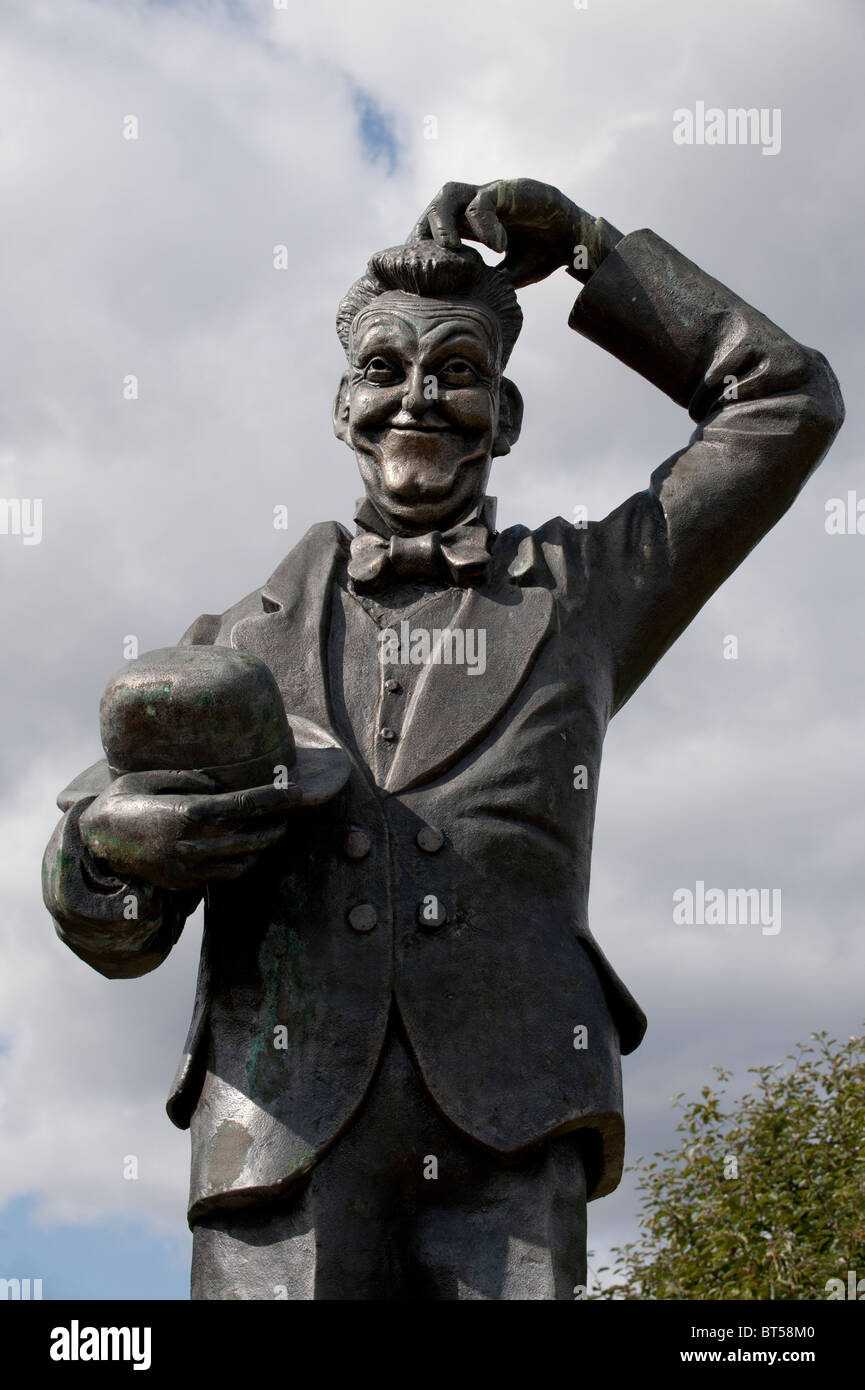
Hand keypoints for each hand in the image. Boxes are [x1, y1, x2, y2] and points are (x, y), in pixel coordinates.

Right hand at [79, 769, 300, 891]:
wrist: (95, 841)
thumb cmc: (125, 800)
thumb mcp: (154, 777)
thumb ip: (191, 779)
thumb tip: (221, 784)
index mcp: (188, 813)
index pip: (245, 805)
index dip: (275, 798)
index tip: (297, 791)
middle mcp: (192, 843)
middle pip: (251, 836)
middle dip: (277, 824)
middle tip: (291, 812)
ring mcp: (189, 867)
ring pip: (243, 861)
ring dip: (263, 846)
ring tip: (274, 830)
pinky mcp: (184, 882)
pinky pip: (225, 877)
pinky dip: (244, 864)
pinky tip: (249, 850)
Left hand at [408, 178, 614, 287]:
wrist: (576, 238)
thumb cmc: (542, 253)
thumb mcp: (509, 273)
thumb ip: (487, 279)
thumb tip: (464, 301)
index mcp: (472, 223)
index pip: (436, 227)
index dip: (424, 245)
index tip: (419, 270)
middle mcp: (476, 204)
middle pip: (435, 207)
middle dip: (425, 232)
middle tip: (426, 262)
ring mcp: (491, 194)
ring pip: (450, 194)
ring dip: (443, 221)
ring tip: (451, 248)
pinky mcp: (507, 190)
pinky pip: (483, 202)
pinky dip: (485, 225)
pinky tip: (498, 246)